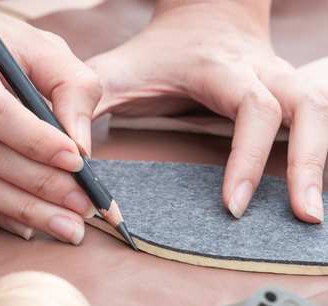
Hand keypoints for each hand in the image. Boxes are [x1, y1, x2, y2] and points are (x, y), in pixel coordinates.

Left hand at [86, 0, 326, 221]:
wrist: (206, 13)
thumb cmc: (159, 50)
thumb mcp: (116, 70)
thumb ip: (86, 104)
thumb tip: (72, 153)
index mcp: (221, 68)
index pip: (252, 108)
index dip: (247, 156)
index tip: (233, 205)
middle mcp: (263, 72)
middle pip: (307, 108)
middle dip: (307, 162)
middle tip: (302, 216)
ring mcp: (284, 80)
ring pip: (322, 113)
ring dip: (321, 163)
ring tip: (310, 216)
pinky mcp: (292, 94)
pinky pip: (317, 123)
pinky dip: (318, 156)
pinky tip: (311, 192)